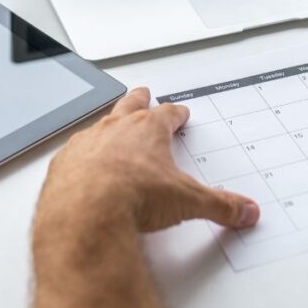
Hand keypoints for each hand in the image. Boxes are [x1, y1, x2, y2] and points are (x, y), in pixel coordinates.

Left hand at [35, 87, 259, 233]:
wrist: (86, 213)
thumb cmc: (133, 196)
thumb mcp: (187, 202)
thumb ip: (219, 205)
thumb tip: (244, 210)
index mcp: (147, 131)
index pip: (166, 115)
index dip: (175, 114)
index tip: (179, 113)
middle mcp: (115, 130)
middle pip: (129, 106)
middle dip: (138, 100)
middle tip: (142, 94)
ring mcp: (85, 145)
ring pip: (98, 126)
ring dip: (106, 126)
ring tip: (110, 128)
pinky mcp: (63, 166)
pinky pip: (72, 154)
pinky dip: (79, 158)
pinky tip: (81, 168)